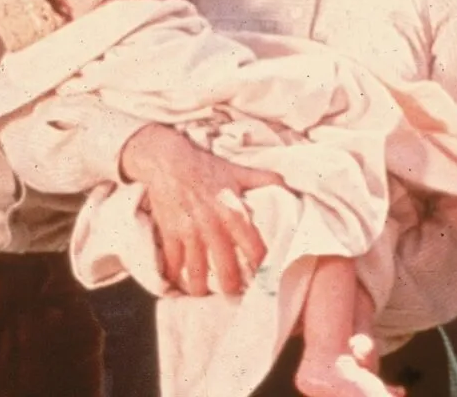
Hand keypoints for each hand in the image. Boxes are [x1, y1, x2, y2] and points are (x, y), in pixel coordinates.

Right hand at [120, 125, 284, 295]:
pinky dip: (174, 275)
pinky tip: (177, 283)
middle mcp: (213, 228)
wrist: (168, 161)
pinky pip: (173, 263)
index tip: (265, 278)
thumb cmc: (205, 166)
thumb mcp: (237, 171)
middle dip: (232, 288)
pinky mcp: (169, 234)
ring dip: (200, 289)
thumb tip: (288, 183)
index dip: (262, 267)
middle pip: (226, 269)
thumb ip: (262, 179)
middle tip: (234, 296)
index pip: (255, 249)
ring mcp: (189, 233)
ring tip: (203, 295)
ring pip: (196, 272)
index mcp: (234, 214)